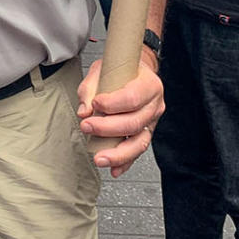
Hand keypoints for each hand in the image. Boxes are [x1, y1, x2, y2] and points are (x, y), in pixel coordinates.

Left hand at [77, 54, 164, 177]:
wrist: (138, 71)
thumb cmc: (122, 68)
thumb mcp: (104, 68)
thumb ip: (91, 88)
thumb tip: (84, 111)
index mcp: (149, 84)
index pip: (133, 98)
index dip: (112, 104)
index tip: (95, 104)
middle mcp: (154, 105)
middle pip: (134, 123)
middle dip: (108, 128)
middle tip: (87, 126)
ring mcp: (152, 122)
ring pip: (139, 142)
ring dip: (118, 153)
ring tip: (99, 159)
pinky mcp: (145, 134)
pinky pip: (137, 151)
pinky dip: (125, 163)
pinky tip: (113, 169)